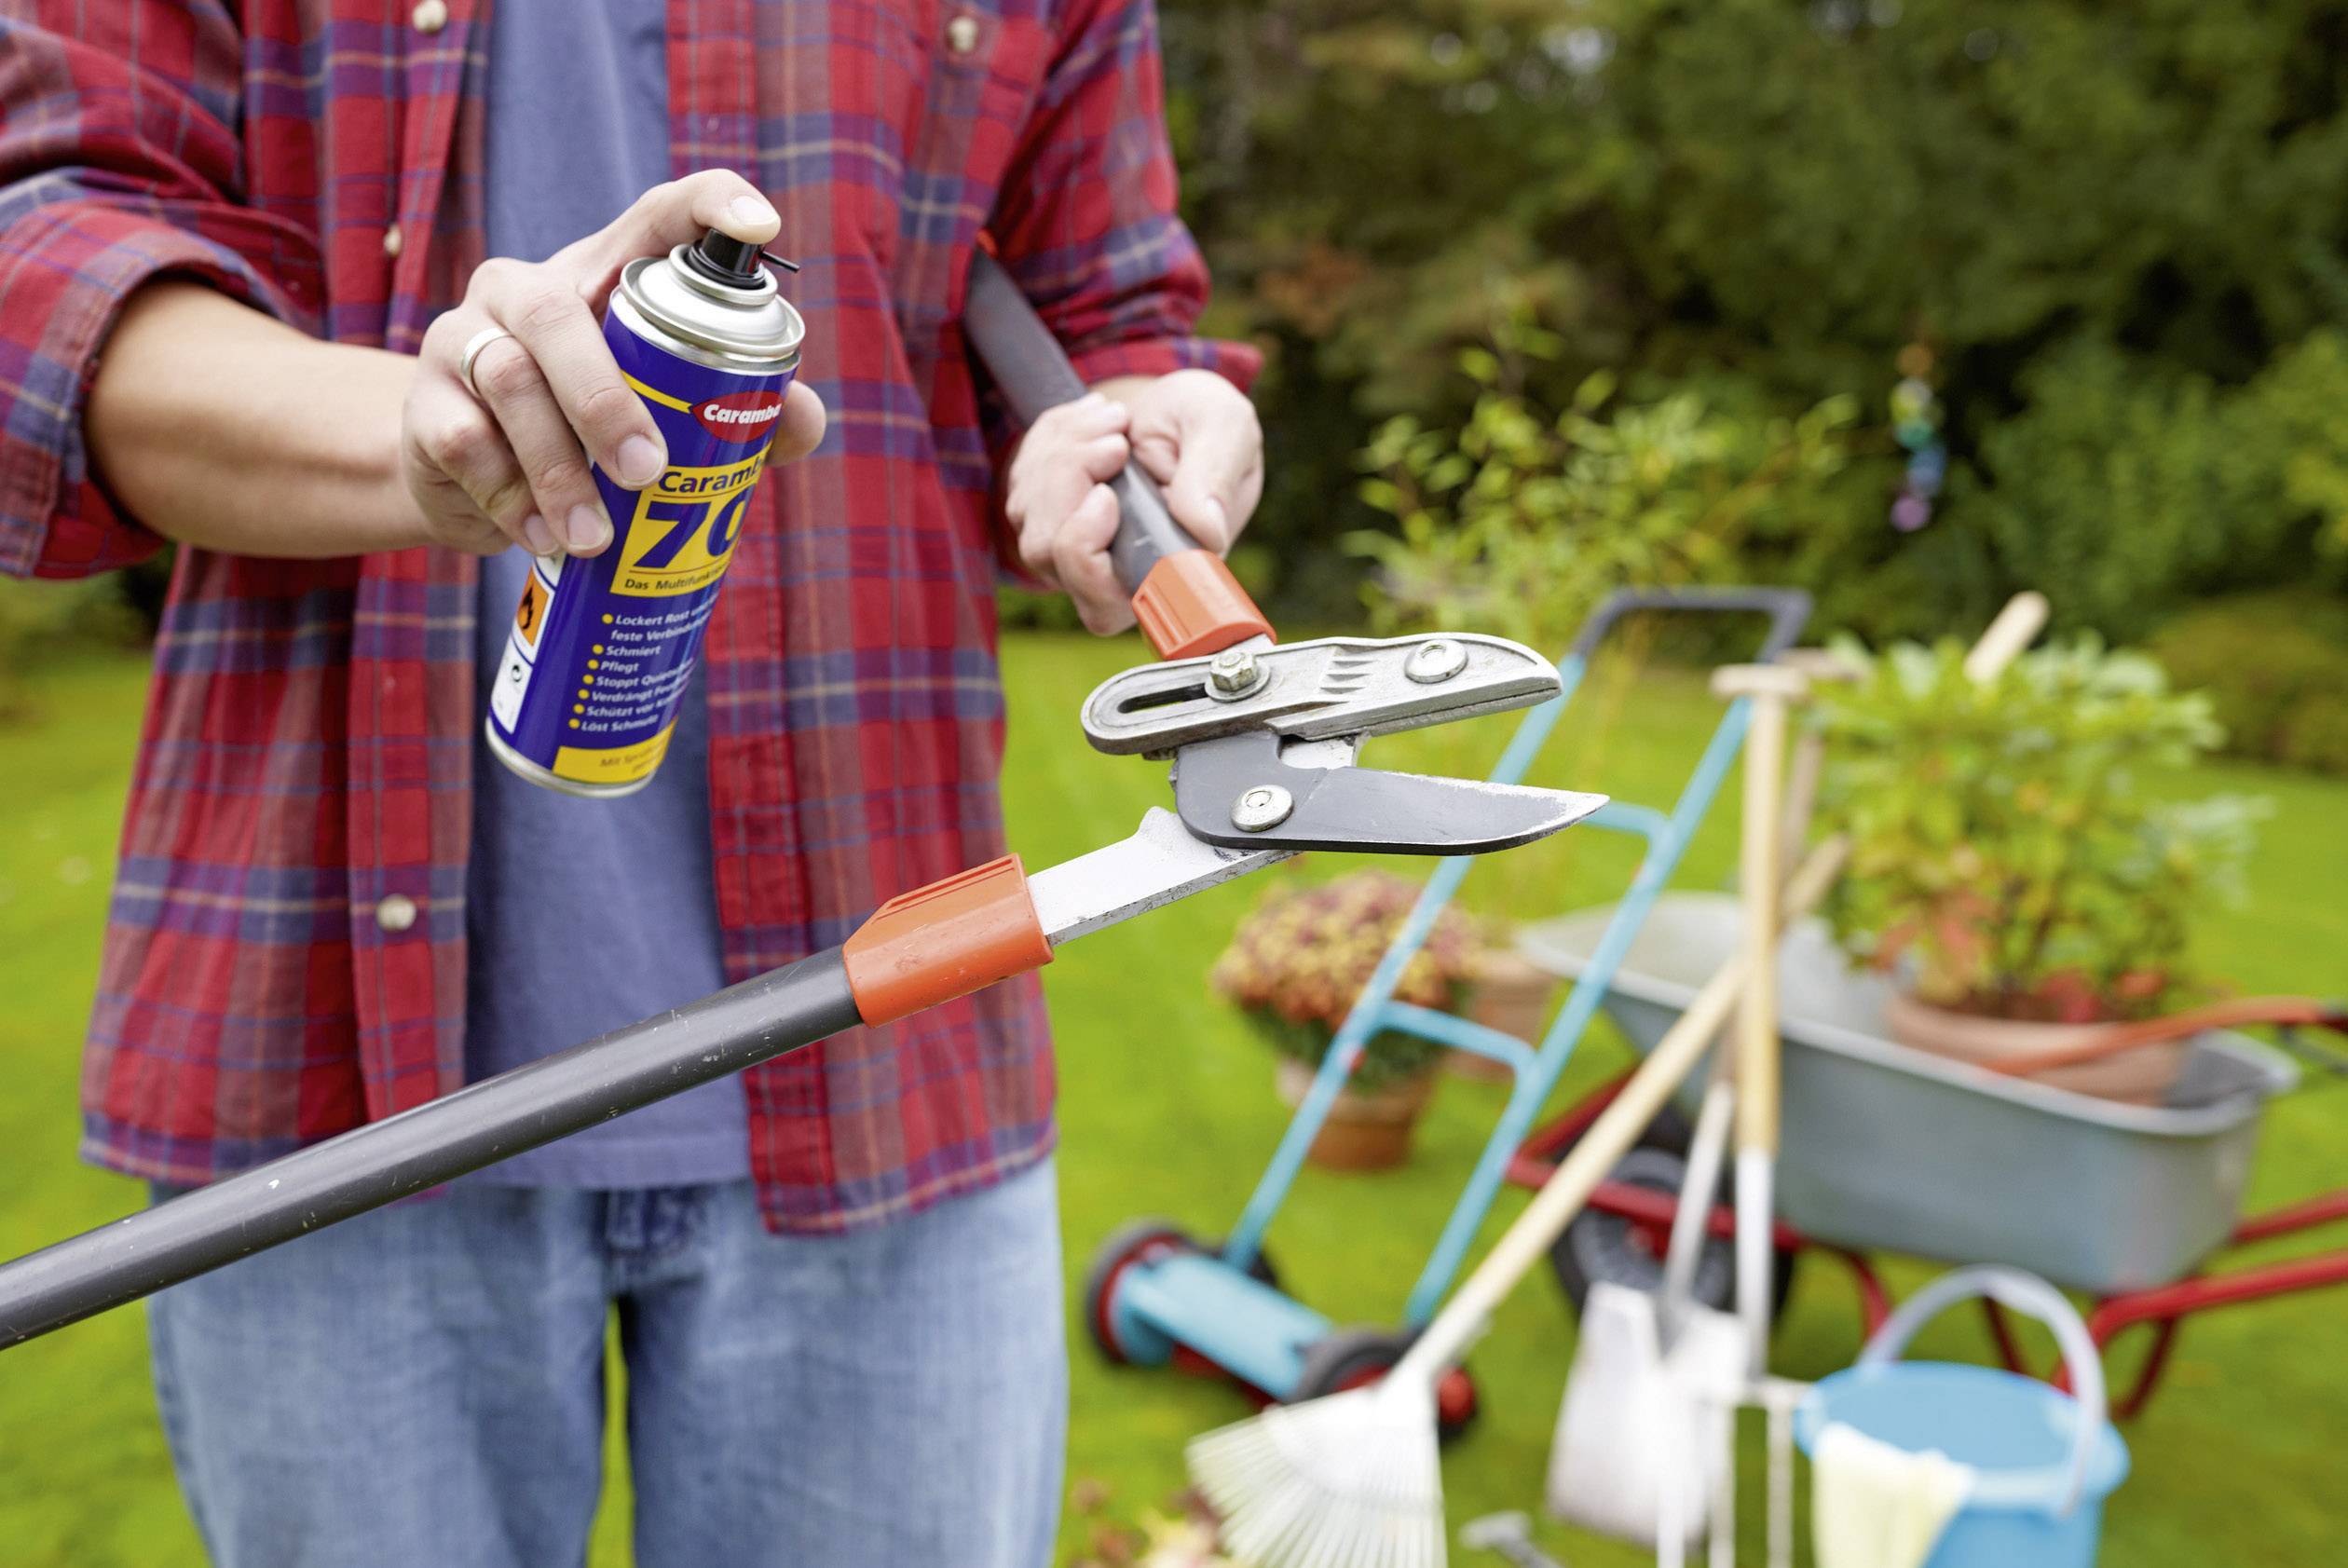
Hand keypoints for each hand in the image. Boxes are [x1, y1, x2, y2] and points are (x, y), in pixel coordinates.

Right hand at [404, 169, 825, 557]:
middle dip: (605, 400)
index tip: (761, 224)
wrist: (470, 490)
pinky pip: (464, 442)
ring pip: (507, 381)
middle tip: (649, 474)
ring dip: (557, 469)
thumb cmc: (591, 441)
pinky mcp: (423, 402)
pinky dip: (509, 497)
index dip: (710, 206)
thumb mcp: (669, 424)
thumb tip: (804, 418)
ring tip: (592, 539)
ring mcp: (463, 337)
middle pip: (558, 316)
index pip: (659, 215)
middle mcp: (526, 290)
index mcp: (604, 280)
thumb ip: (743, 420)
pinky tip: (540, 535)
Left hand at [1003, 369, 1261, 634]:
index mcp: (1162, 574)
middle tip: (1118, 433)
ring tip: (1116, 419)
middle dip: (1069, 477)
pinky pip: (1023, 477)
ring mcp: (1067, 545)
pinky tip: (1096, 420)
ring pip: (1028, 512)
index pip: (1101, 605)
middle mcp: (1109, 573)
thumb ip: (1213, 480)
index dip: (1087, 552)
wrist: (1177, 409)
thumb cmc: (1206, 426)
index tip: (1107, 494)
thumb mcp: (1224, 430)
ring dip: (1066, 448)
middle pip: (1047, 551)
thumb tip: (1206, 531)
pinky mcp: (1043, 512)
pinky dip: (1056, 436)